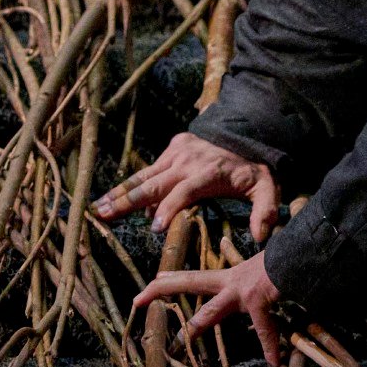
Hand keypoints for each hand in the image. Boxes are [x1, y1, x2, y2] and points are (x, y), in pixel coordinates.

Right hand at [95, 132, 282, 244]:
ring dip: (121, 192)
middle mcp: (187, 162)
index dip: (169, 208)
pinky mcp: (173, 146)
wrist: (248, 129)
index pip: (184, 192)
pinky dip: (133, 185)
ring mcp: (177, 152)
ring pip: (144, 176)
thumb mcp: (267, 189)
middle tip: (105, 216)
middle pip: (154, 184)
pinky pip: (151, 169)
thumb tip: (261, 236)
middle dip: (128, 201)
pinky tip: (115, 200)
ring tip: (98, 207)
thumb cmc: (254, 167)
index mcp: (208, 173)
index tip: (153, 227)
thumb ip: (265, 211)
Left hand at [131, 250, 283, 366]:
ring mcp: (242, 292)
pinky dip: (271, 350)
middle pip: (191, 282)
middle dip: (163, 289)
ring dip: (196, 327)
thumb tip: (258, 285)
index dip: (171, 279)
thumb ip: (257, 280)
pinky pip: (265, 332)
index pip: (195, 277)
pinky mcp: (258, 300)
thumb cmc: (288, 260)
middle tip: (137, 298)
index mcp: (232, 276)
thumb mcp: (267, 270)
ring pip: (211, 311)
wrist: (303, 254)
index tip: (149, 283)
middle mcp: (232, 282)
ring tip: (180, 342)